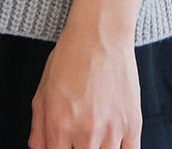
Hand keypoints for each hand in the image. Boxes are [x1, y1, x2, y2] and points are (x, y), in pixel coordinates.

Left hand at [28, 21, 141, 148]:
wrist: (100, 33)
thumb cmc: (70, 57)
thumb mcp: (43, 90)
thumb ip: (39, 128)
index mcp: (59, 124)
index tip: (62, 146)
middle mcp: (85, 132)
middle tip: (77, 140)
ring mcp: (111, 130)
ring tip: (93, 138)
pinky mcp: (132, 125)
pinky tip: (112, 143)